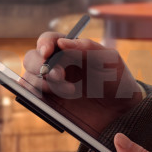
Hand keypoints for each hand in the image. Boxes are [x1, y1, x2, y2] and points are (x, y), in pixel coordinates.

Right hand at [22, 33, 142, 134]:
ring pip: (30, 78)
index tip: (47, 52)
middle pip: (32, 59)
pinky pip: (32, 98)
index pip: (48, 40)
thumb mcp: (109, 59)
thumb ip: (88, 47)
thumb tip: (62, 42)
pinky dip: (35, 96)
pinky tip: (51, 99)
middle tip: (59, 75)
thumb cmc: (116, 79)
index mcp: (69, 50)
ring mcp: (51, 85)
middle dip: (40, 65)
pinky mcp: (50, 104)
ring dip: (44, 83)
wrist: (121, 110)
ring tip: (71, 91)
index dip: (44, 44)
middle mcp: (56, 65)